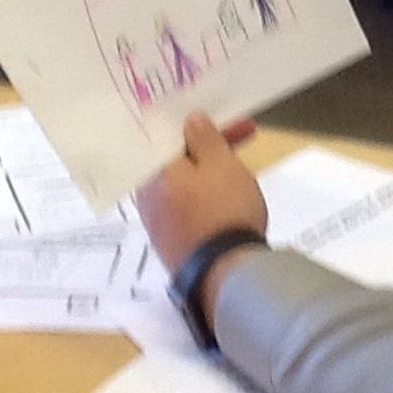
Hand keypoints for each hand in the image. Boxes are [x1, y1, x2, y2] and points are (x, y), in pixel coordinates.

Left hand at [135, 112, 265, 276]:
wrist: (224, 275)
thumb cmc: (223, 211)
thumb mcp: (221, 164)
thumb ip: (205, 138)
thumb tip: (190, 120)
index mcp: (153, 171)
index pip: (171, 134)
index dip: (200, 122)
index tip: (223, 117)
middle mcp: (146, 195)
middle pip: (178, 158)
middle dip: (211, 145)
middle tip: (246, 133)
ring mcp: (157, 222)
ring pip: (183, 183)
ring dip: (210, 170)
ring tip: (242, 166)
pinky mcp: (171, 243)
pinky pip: (185, 206)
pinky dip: (205, 195)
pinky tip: (227, 197)